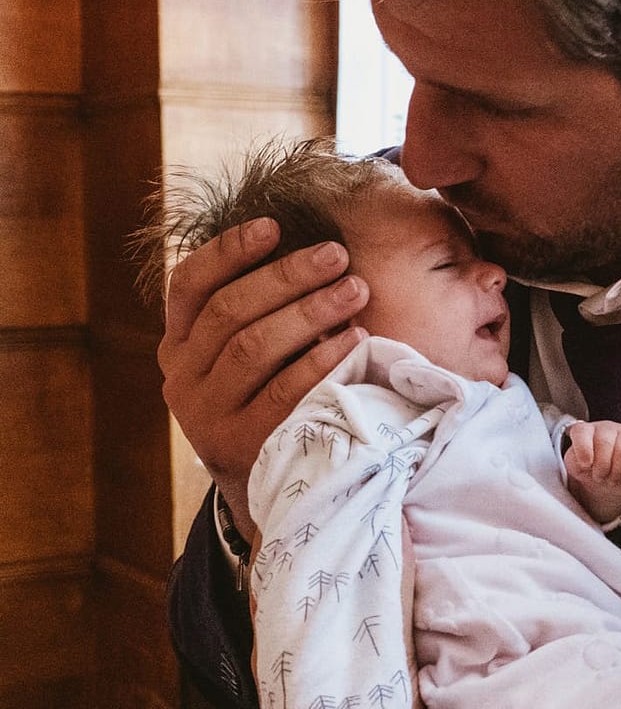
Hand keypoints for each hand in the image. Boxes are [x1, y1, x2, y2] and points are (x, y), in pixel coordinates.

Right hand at [157, 218, 366, 539]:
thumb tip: (308, 245)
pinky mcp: (239, 444)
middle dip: (286, 276)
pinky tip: (356, 339)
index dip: (228, 251)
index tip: (273, 225)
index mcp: (177, 345)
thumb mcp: (246, 357)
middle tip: (337, 255)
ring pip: (252, 346)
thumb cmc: (269, 399)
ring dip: (309, 311)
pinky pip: (284, 391)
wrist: (269, 483)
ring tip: (355, 289)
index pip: (188, 286)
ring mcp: (206, 414)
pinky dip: (321, 359)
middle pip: (229, 311)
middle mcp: (181, 377)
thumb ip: (257, 312)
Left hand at [564, 420, 620, 524]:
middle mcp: (605, 428)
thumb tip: (583, 461)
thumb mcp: (576, 468)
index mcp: (585, 431)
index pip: (581, 432)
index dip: (583, 448)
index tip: (586, 465)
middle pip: (605, 442)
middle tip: (599, 477)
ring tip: (612, 477)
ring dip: (616, 471)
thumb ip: (574, 462)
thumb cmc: (590, 471)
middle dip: (602, 467)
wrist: (608, 481)